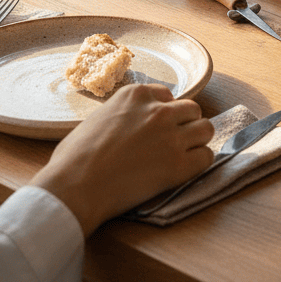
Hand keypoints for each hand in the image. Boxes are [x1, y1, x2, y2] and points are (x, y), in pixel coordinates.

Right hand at [30, 84, 213, 234]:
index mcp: (136, 95)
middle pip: (192, 110)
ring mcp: (171, 137)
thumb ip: (122, 114)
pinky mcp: (178, 165)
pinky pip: (206, 157)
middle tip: (172, 142)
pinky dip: (199, 163)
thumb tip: (129, 124)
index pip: (168, 96)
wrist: (74, 186)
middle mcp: (158, 110)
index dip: (164, 113)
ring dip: (197, 141)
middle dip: (185, 124)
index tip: (156, 128)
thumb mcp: (98, 117)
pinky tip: (184, 171)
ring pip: (206, 129)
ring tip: (182, 155)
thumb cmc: (74, 157)